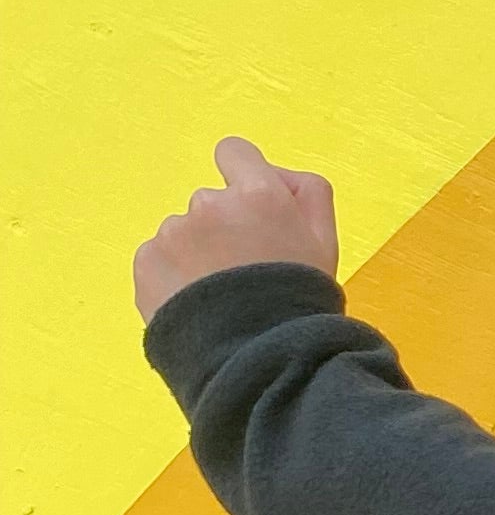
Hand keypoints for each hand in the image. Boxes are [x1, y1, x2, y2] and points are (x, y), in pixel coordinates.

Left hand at [134, 136, 339, 323]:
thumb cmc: (299, 304)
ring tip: (221, 299)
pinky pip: (159, 259)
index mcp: (258, 194)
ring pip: (184, 234)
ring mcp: (173, 233)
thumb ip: (308, 192)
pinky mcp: (147, 262)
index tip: (248, 206)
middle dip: (224, 229)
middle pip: (211, 203)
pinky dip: (174, 279)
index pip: (234, 152)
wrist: (259, 362)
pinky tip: (198, 306)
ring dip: (198, 256)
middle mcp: (210, 204)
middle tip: (245, 274)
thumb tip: (276, 172)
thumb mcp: (327, 244)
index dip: (242, 175)